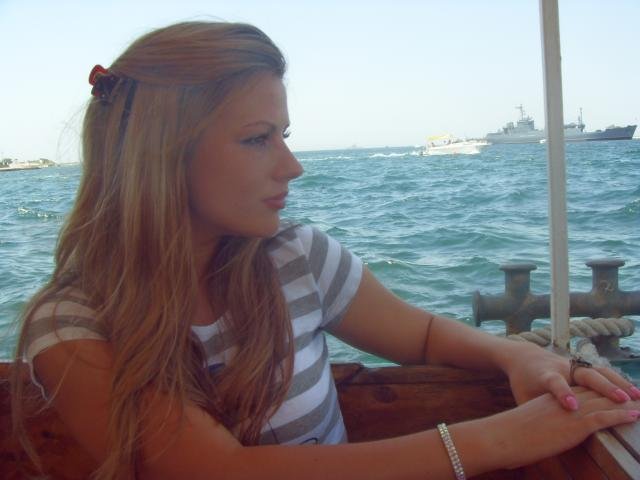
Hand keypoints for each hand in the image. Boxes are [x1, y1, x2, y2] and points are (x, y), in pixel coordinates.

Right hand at [478, 387, 639, 470]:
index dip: (598, 391)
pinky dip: (621, 415)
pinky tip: (634, 414)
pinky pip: (604, 416)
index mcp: (552, 400)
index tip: (611, 392)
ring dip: (624, 401)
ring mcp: (570, 412)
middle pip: (595, 393)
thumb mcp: (528, 425)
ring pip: (604, 401)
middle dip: (616, 392)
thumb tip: (540, 435)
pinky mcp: (575, 424)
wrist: (502, 435)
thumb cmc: (509, 435)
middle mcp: (563, 401)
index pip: (579, 392)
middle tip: (634, 393)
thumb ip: (539, 426)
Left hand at [502, 342, 639, 410]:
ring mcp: (573, 365)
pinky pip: (602, 372)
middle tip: (621, 399)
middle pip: (584, 375)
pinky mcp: (581, 366)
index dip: (563, 393)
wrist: (524, 357)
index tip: (572, 406)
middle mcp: (561, 368)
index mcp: (544, 376)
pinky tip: (633, 393)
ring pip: (598, 372)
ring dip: (618, 383)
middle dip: (603, 386)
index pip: (554, 383)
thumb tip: (540, 434)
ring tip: (636, 397)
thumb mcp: (523, 397)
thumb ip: (533, 413)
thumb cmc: (523, 383)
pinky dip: (618, 381)